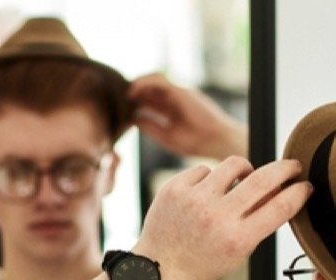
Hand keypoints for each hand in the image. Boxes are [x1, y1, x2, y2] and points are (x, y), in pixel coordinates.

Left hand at [129, 74, 247, 159]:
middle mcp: (175, 98)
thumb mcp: (167, 137)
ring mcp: (179, 93)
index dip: (134, 100)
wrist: (218, 141)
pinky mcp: (182, 91)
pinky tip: (133, 90)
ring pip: (154, 80)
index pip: (150, 99)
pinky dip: (145, 83)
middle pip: (150, 87)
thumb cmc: (197, 143)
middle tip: (117, 96)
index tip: (120, 106)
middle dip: (134, 90)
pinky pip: (160, 81)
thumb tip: (133, 119)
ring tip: (125, 92)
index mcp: (172, 109)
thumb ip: (151, 127)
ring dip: (137, 84)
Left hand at [132, 157, 310, 279]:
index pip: (280, 207)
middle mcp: (217, 218)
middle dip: (285, 168)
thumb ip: (260, 224)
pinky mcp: (175, 187)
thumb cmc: (204, 262)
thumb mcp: (239, 253)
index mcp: (238, 240)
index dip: (299, 193)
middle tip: (293, 166)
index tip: (306, 186)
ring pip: (235, 164)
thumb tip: (282, 191)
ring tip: (243, 178)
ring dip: (246, 169)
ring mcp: (194, 200)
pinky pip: (205, 169)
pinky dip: (211, 178)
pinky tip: (207, 193)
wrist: (159, 268)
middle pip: (264, 179)